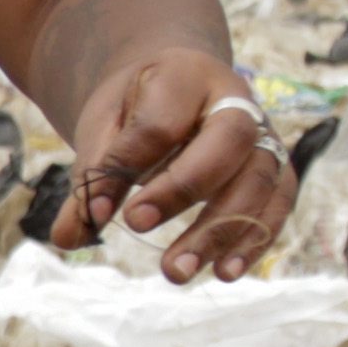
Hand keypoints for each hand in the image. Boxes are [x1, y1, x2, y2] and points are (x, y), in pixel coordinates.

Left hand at [55, 50, 295, 281]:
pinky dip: (255, 239)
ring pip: (259, 179)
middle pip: (227, 141)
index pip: (160, 122)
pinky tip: (224, 272)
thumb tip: (69, 237)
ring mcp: (264, 132)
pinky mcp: (276, 166)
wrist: (178, 87)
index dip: (126, 167)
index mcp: (184, 74)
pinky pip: (278, 202)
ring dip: (220, 231)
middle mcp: (236, 98)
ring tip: (176, 272)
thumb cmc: (136, 110)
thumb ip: (92, 179)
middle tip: (136, 228)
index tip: (97, 210)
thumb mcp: (104, 128)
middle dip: (182, 190)